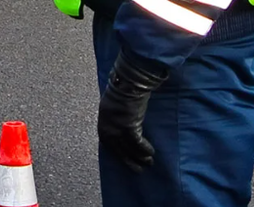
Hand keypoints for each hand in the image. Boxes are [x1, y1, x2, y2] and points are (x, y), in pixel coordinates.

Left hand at [97, 53, 166, 171]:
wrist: (127, 83)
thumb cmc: (121, 92)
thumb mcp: (112, 107)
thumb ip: (114, 118)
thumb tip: (121, 128)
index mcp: (102, 122)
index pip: (107, 144)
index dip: (117, 153)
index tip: (125, 160)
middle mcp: (108, 127)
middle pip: (118, 150)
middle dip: (128, 161)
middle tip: (138, 170)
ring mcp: (117, 128)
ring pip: (129, 149)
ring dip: (140, 157)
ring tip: (149, 162)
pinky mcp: (129, 126)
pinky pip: (138, 143)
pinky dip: (145, 149)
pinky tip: (151, 152)